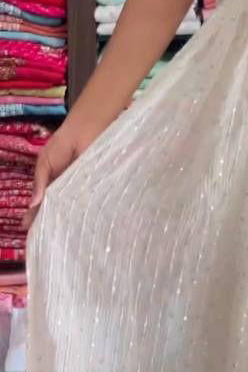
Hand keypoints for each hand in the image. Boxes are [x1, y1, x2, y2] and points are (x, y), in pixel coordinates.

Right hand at [23, 117, 102, 231]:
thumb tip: (33, 205)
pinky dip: (87, 212)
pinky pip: (90, 203)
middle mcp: (64, 191)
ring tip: (64, 238)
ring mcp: (80, 191)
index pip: (41, 205)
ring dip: (70, 221)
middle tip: (47, 241)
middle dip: (52, 224)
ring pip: (73, 210)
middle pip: (57, 211)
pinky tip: (83, 225)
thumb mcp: (45, 162)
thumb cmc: (62, 144)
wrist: (87, 130)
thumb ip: (40, 182)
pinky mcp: (95, 189)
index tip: (28, 230)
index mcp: (50, 185)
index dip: (35, 216)